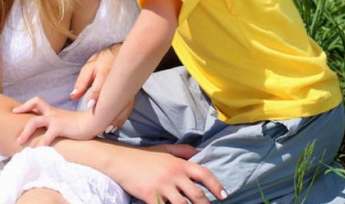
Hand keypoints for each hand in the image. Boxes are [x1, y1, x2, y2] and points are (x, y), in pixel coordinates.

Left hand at [13, 97, 101, 146]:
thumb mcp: (70, 124)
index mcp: (55, 112)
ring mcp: (56, 119)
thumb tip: (56, 135)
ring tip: (20, 141)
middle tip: (14, 114)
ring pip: (35, 121)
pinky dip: (41, 144)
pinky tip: (38, 152)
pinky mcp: (60, 127)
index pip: (38, 103)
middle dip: (23, 108)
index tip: (17, 110)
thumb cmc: (86, 125)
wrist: (97, 122)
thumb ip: (62, 127)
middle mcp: (54, 113)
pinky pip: (46, 137)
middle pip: (35, 103)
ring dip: (26, 131)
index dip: (27, 105)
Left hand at [70, 44, 133, 129]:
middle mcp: (118, 82)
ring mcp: (126, 89)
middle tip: (101, 125)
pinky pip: (127, 107)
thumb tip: (73, 96)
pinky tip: (113, 126)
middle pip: (115, 98)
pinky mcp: (129, 94)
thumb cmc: (101, 61)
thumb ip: (82, 82)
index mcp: (106, 72)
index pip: (101, 85)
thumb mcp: (89, 68)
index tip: (90, 106)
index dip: (95, 95)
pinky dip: (121, 117)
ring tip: (107, 129)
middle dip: (108, 112)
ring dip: (116, 118)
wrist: (121, 55)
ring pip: (123, 105)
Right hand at [108, 143, 227, 203]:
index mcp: (179, 163)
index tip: (224, 196)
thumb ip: (183, 151)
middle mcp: (174, 175)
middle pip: (197, 195)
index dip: (217, 186)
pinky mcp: (150, 196)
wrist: (120, 160)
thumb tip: (200, 151)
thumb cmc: (143, 156)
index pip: (204, 174)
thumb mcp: (165, 149)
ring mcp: (162, 186)